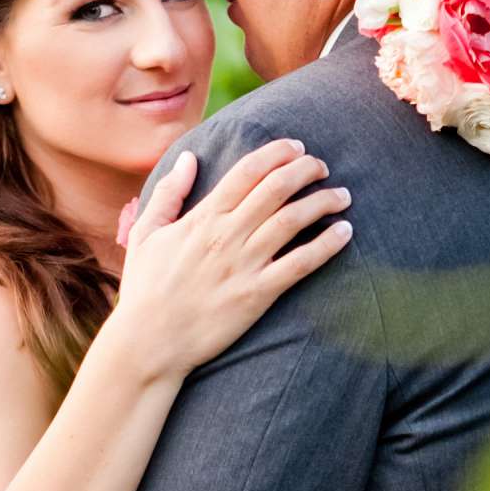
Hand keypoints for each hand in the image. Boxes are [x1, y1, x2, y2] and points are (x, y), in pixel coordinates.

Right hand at [111, 138, 352, 383]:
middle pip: (277, 188)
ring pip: (294, 220)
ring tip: (342, 196)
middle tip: (323, 167)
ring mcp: (244, 265)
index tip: (297, 148)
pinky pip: (301, 264)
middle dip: (306, 170)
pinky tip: (344, 232)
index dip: (277, 153)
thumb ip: (168, 194)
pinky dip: (327, 245)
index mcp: (203, 217)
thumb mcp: (145, 234)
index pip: (248, 170)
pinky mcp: (258, 294)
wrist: (149, 342)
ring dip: (323, 201)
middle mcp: (227, 235)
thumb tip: (188, 159)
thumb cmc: (144, 290)